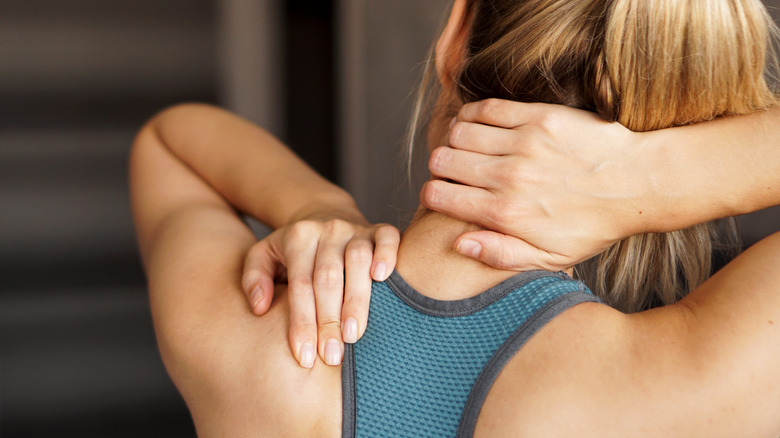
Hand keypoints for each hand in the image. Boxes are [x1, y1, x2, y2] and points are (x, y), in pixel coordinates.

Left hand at [242, 217, 399, 367]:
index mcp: (298, 237)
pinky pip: (388, 238)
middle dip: (329, 321)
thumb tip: (259, 307)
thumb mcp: (263, 255)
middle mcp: (327, 230)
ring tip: (354, 335)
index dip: (302, 322)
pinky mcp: (378, 229)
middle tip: (331, 356)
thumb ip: (253, 278)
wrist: (324, 215)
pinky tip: (383, 278)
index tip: (304, 357)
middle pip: (328, 277)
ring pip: (358, 261)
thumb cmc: (292, 249)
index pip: (300, 285)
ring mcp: (355, 229)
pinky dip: (388, 255)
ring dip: (356, 300)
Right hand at [421, 99, 649, 270]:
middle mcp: (509, 178)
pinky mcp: (539, 117)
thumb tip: (459, 244)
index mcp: (505, 215)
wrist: (638, 184)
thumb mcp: (550, 258)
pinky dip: (472, 115)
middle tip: (453, 171)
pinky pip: (485, 109)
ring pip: (458, 132)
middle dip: (440, 167)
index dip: (433, 195)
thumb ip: (500, 255)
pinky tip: (477, 124)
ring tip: (467, 148)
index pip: (438, 196)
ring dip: (455, 140)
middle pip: (442, 161)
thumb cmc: (593, 225)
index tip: (442, 194)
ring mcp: (523, 144)